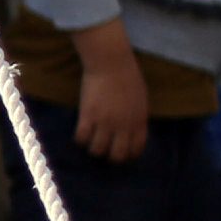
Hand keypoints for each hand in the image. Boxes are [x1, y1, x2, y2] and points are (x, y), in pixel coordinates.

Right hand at [69, 19, 147, 162]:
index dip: (129, 155)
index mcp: (139, 121)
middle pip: (117, 155)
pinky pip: (81, 138)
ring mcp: (105, 122)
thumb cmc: (128, 76)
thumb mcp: (140, 100)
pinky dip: (80, 139)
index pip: (136, 148)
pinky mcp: (88, 116)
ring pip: (97, 150)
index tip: (122, 153)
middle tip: (105, 151)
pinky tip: (80, 133)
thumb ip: (136, 116)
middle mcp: (123, 126)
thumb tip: (130, 129)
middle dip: (111, 157)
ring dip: (94, 149)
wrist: (111, 63)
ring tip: (91, 143)